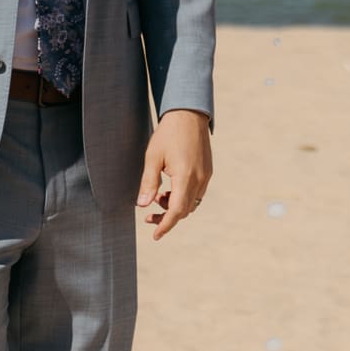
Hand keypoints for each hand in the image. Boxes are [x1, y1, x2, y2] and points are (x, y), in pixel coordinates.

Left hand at [138, 109, 212, 240]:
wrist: (188, 115)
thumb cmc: (168, 134)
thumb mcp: (152, 158)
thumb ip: (148, 183)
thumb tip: (142, 205)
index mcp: (185, 177)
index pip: (177, 211)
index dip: (165, 225)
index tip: (155, 235)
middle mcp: (199, 179)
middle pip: (185, 210)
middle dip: (167, 217)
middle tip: (148, 216)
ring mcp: (206, 176)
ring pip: (192, 203)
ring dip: (176, 206)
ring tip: (160, 196)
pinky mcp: (208, 171)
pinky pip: (197, 193)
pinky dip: (184, 197)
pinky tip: (171, 188)